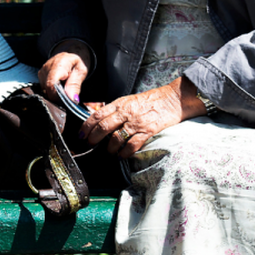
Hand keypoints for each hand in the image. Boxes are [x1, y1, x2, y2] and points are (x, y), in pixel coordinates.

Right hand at [39, 39, 91, 102]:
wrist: (70, 56)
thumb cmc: (76, 64)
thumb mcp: (81, 72)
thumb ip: (75, 85)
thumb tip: (71, 99)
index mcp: (59, 63)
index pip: (52, 83)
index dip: (57, 95)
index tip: (65, 100)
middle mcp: (47, 66)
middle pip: (47, 88)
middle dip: (57, 96)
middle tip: (67, 97)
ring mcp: (42, 71)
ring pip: (45, 89)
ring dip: (54, 94)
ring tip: (64, 90)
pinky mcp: (40, 75)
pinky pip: (44, 88)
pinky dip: (51, 91)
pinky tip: (58, 88)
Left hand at [80, 77, 205, 158]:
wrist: (173, 99)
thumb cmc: (151, 100)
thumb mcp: (130, 100)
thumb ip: (116, 109)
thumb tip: (100, 119)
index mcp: (120, 103)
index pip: (97, 114)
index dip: (86, 126)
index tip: (81, 134)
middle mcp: (126, 112)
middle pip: (103, 127)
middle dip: (93, 138)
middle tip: (90, 145)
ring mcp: (136, 122)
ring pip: (116, 138)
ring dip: (110, 148)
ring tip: (109, 152)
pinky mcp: (148, 130)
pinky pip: (132, 145)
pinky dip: (124, 152)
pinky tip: (122, 155)